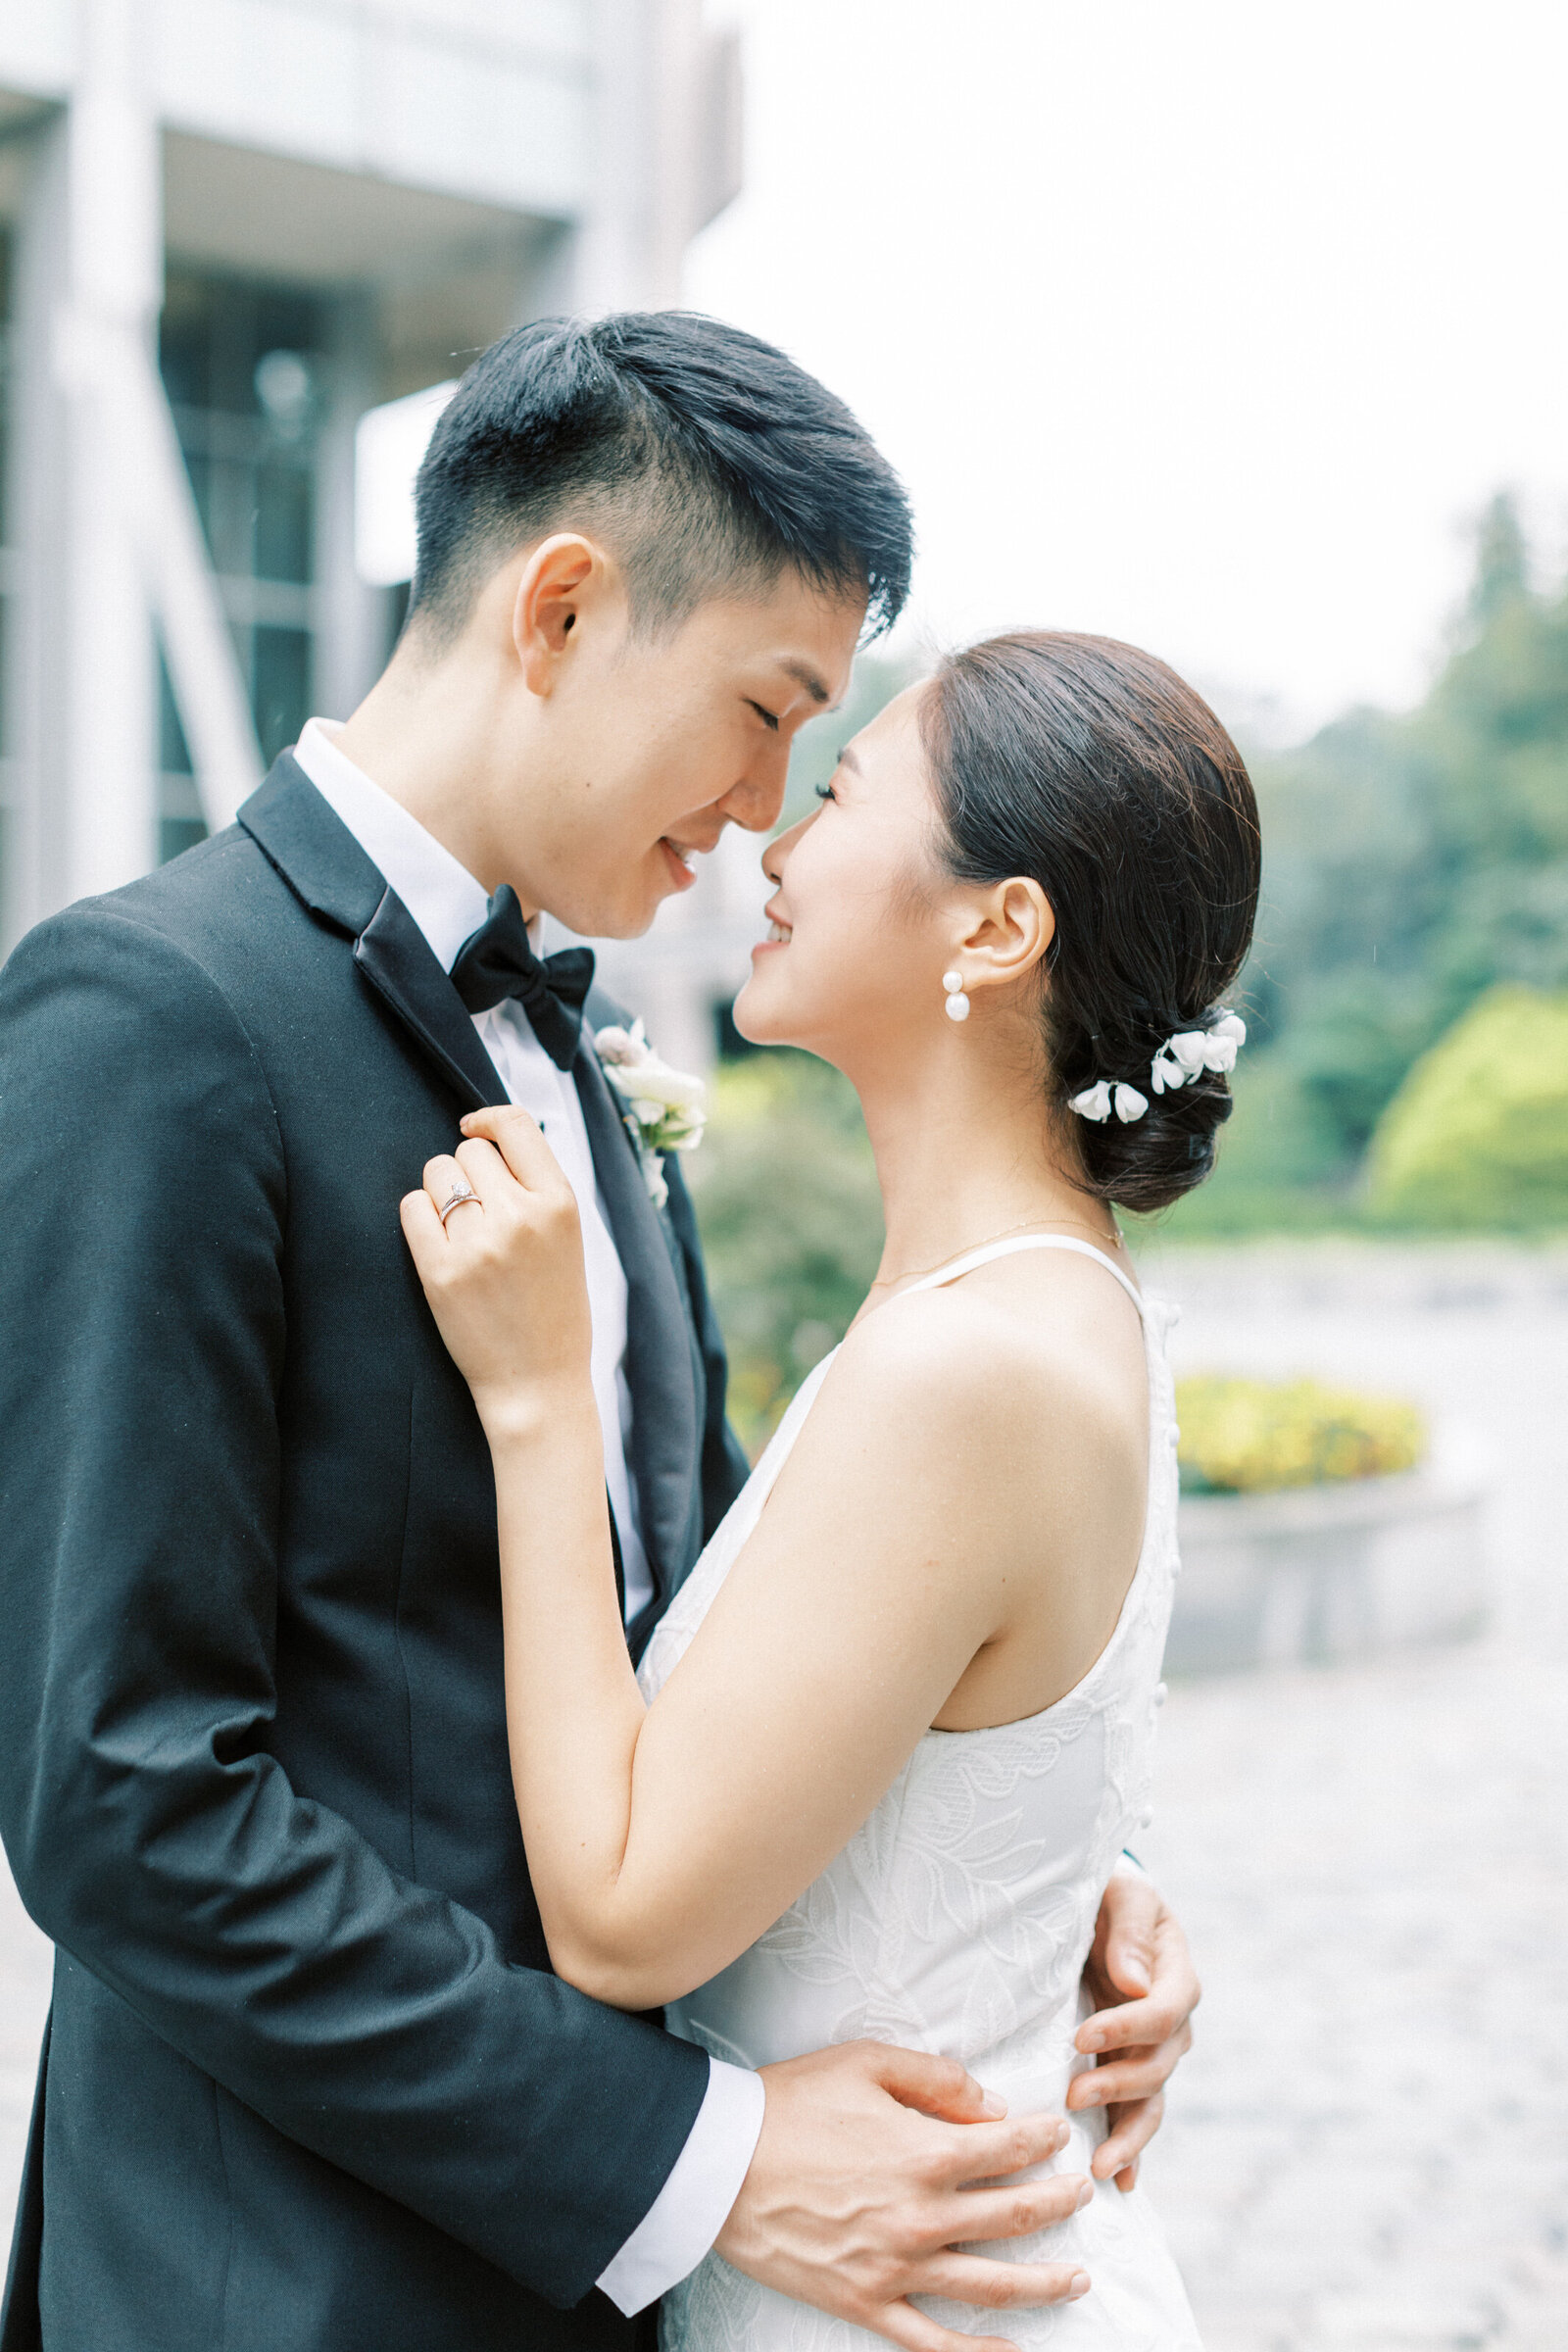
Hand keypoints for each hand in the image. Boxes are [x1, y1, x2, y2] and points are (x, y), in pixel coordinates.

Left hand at [400, 1105, 593, 1431]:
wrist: (539, 1384)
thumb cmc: (555, 1310)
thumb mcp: (569, 1239)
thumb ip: (536, 1189)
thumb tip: (487, 1137)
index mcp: (560, 1203)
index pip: (517, 1125)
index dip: (487, 1119)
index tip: (472, 1128)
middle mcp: (520, 1216)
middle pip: (469, 1151)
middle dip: (466, 1172)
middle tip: (477, 1211)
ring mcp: (479, 1244)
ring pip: (437, 1173)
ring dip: (440, 1192)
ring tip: (458, 1229)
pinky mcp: (441, 1272)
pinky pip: (411, 1209)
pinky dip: (417, 1217)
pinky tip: (436, 1241)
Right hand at [716, 2041, 1092, 2351]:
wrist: (720, 2164)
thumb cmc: (791, 2104)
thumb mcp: (864, 2062)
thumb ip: (936, 2078)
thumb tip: (993, 2107)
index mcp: (926, 2153)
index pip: (1008, 2150)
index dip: (1043, 2140)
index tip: (1060, 2133)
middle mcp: (922, 2216)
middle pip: (1015, 2216)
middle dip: (1059, 2203)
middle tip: (1085, 2193)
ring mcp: (897, 2268)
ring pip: (992, 2284)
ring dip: (1044, 2282)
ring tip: (1079, 2277)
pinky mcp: (866, 2303)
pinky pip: (935, 2343)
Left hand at [1069, 1873, 1199, 2189]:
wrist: (1103, 1911)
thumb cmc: (1110, 1896)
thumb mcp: (1121, 1895)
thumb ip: (1128, 1931)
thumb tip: (1135, 1984)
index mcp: (1176, 1975)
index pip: (1162, 2013)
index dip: (1125, 2028)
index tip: (1080, 2038)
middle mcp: (1173, 2023)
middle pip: (1157, 2065)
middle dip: (1117, 2084)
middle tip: (1072, 2097)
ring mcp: (1155, 2052)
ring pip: (1152, 2102)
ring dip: (1126, 2134)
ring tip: (1098, 2166)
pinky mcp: (1133, 2069)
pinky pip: (1140, 2114)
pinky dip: (1133, 2149)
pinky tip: (1122, 2182)